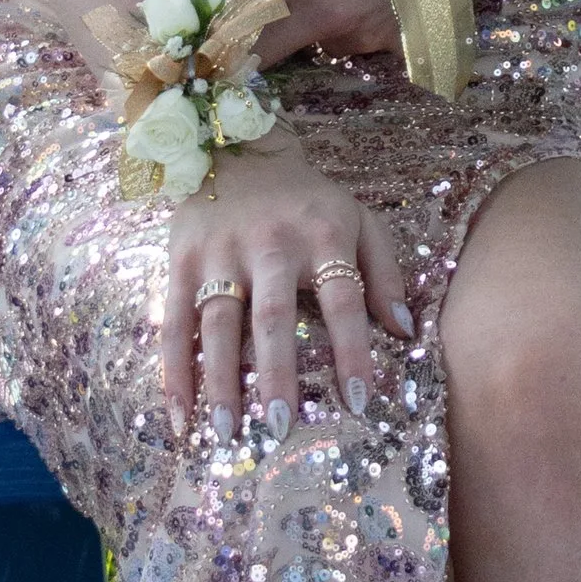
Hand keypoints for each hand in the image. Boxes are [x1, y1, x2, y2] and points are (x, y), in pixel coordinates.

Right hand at [162, 136, 412, 434]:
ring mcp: (220, 254)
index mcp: (322, 236)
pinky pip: (174, 323)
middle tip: (279, 427)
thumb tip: (406, 331)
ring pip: (218, 323)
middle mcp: (270, 246)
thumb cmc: (309, 202)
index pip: (343, 300)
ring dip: (220, 380)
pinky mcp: (180, 262)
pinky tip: (182, 415)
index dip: (352, 351)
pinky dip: (175, 371)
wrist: (238, 150)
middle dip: (276, 373)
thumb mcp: (359, 221)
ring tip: (227, 431)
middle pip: (272, 316)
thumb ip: (384, 273)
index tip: (358, 401)